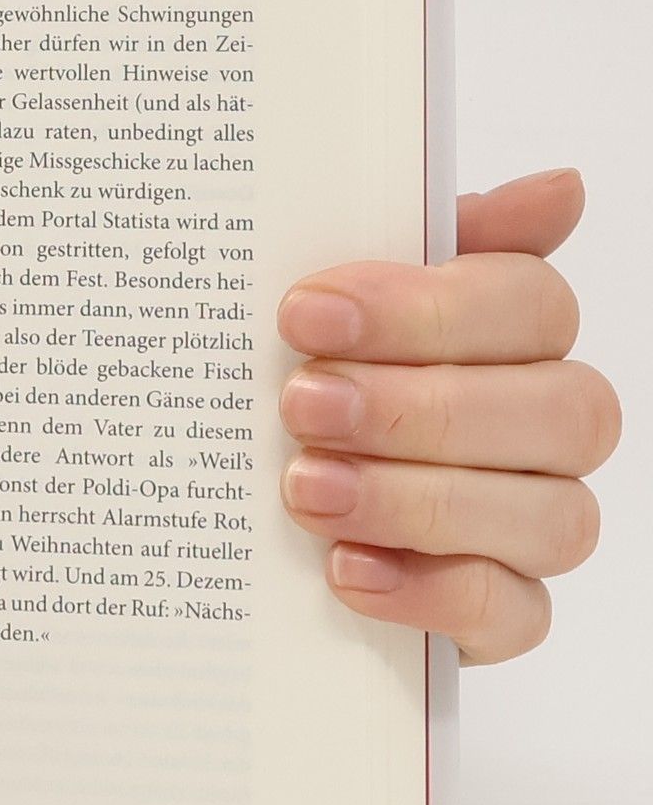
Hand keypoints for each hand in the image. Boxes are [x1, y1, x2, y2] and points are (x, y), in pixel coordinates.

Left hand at [277, 169, 619, 663]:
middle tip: (301, 404)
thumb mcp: (334, 303)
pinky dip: (429, 592)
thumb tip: (560, 190)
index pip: (531, 304)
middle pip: (558, 410)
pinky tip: (345, 569)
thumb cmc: (309, 375)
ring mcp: (535, 524)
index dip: (425, 309)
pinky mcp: (504, 614)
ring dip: (417, 499)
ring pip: (549, 515)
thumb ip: (422, 241)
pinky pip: (512, 613)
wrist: (245, 507)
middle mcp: (548, 427)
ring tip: (305, 488)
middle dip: (418, 406)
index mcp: (515, 334)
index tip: (305, 312)